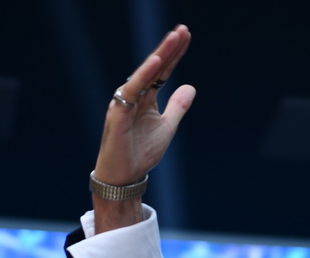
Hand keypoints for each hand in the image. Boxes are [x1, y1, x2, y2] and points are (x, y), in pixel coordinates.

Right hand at [92, 25, 195, 230]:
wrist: (124, 177)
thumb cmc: (140, 152)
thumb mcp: (167, 127)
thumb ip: (177, 107)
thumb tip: (190, 86)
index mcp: (145, 97)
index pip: (162, 71)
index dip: (175, 54)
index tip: (186, 36)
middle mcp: (133, 95)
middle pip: (154, 68)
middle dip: (169, 48)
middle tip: (183, 30)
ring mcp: (124, 103)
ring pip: (143, 74)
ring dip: (159, 55)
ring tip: (173, 38)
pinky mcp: (118, 114)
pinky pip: (131, 91)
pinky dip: (142, 76)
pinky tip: (156, 62)